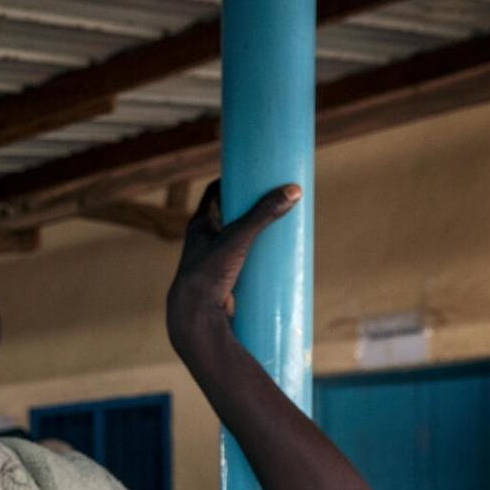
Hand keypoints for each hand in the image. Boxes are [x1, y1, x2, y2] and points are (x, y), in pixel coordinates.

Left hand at [165, 179, 300, 359]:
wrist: (195, 317)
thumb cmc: (208, 274)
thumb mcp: (238, 239)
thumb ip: (263, 214)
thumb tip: (293, 190)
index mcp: (200, 224)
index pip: (215, 192)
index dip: (233, 180)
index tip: (256, 172)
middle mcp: (205, 240)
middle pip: (230, 214)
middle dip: (252, 206)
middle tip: (278, 196)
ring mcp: (215, 260)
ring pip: (238, 239)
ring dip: (256, 232)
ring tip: (283, 223)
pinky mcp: (226, 278)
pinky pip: (243, 261)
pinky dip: (257, 256)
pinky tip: (275, 255)